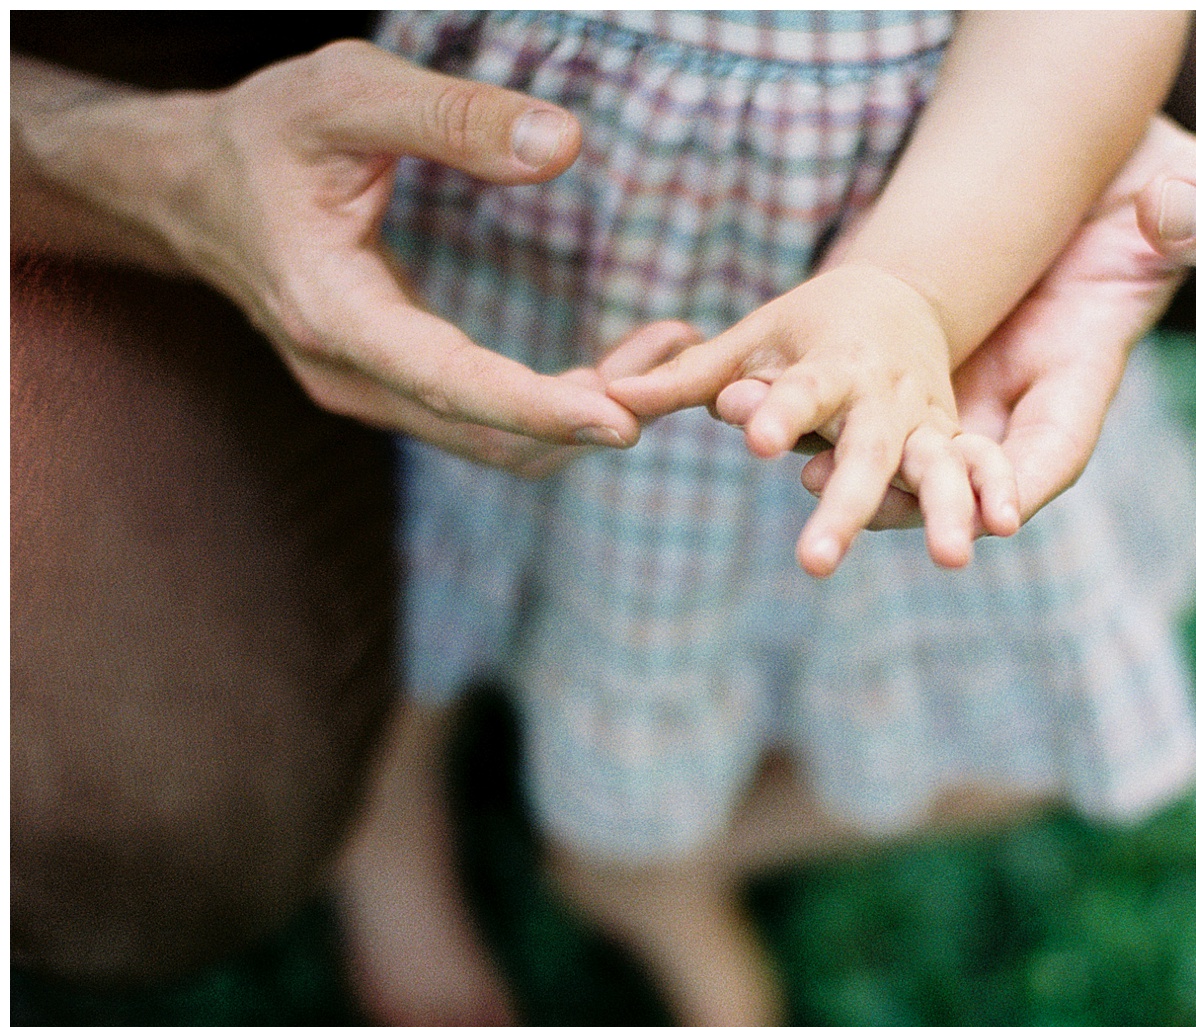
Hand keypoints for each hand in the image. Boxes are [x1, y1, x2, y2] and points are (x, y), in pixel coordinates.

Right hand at [13, 41, 697, 477]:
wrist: (188, 186)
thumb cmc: (262, 134)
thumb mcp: (345, 94)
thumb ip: (451, 118)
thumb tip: (565, 145)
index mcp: (334, 313)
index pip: (451, 383)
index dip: (539, 406)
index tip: (623, 417)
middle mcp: (352, 376)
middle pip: (487, 433)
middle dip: (588, 412)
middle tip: (683, 368)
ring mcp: (371, 391)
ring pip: (491, 439)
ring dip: (581, 413)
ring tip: (668, 359)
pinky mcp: (394, 387)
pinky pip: (483, 420)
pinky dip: (554, 406)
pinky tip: (616, 366)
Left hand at [609, 264, 1018, 576]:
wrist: (897, 301)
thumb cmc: (806, 329)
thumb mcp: (749, 343)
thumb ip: (689, 377)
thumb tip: (606, 400)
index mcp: (829, 365)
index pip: (798, 393)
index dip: (778, 413)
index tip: (755, 437)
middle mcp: (880, 395)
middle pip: (863, 452)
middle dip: (845, 505)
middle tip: (816, 562)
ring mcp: (922, 420)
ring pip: (934, 467)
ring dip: (944, 510)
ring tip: (954, 560)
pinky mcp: (949, 444)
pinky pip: (974, 472)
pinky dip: (992, 496)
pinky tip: (1003, 530)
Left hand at [787, 114, 1195, 528]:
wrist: (1094, 170)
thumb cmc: (1165, 187)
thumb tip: (1177, 211)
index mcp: (1084, 373)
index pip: (1057, 451)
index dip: (1021, 485)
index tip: (991, 520)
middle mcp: (1014, 398)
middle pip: (960, 473)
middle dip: (913, 502)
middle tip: (863, 518)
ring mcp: (959, 381)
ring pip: (897, 442)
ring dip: (850, 459)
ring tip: (798, 463)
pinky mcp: (909, 358)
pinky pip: (858, 394)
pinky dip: (817, 403)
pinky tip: (768, 399)